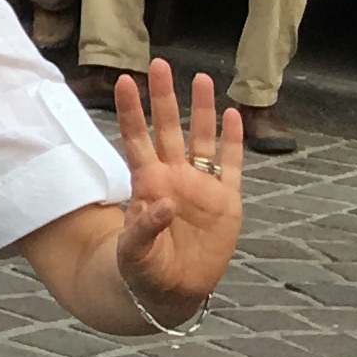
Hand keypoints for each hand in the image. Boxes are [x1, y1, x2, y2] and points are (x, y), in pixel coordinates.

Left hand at [110, 61, 240, 312]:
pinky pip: (231, 165)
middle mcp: (173, 178)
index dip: (130, 111)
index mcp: (147, 185)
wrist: (170, 293)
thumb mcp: (134, 254)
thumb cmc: (142, 272)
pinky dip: (234, 141)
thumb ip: (144, 230)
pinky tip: (233, 115)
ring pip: (201, 139)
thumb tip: (163, 204)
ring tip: (200, 78)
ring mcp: (200, 187)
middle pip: (167, 129)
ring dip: (201, 110)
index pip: (135, 139)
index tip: (122, 81)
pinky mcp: (226, 202)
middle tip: (159, 63)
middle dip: (164, 97)